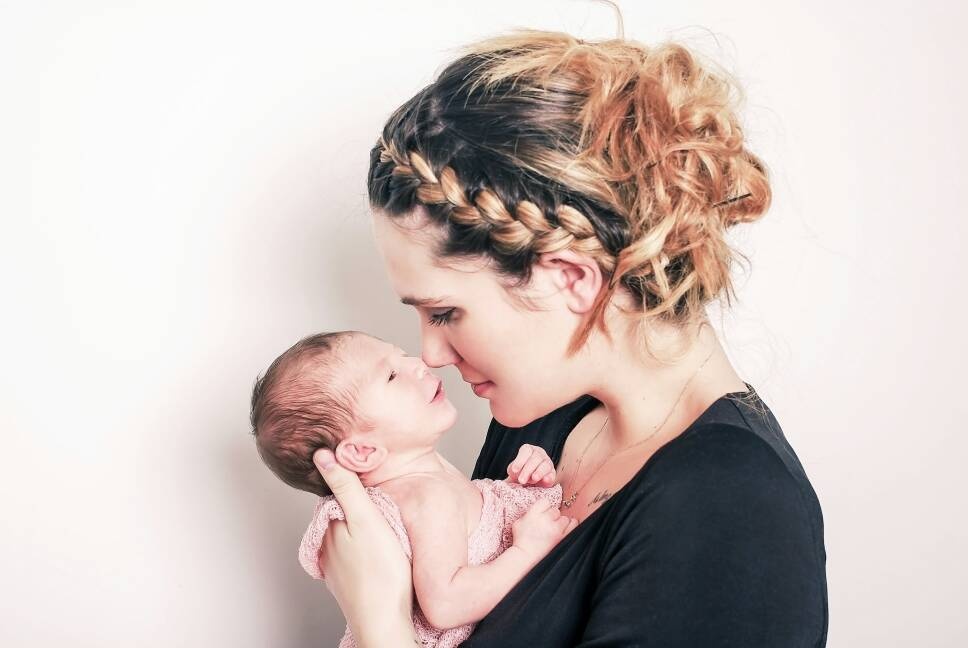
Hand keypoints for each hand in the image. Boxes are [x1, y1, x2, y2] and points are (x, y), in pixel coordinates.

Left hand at [312, 449, 415, 645]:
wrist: (385, 621)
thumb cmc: (382, 571)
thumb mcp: (366, 519)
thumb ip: (345, 486)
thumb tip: (321, 455)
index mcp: (329, 525)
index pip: (337, 492)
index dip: (353, 481)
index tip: (371, 473)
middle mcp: (326, 545)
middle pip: (342, 513)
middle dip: (357, 504)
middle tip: (383, 499)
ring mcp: (336, 565)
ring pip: (348, 535)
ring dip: (361, 527)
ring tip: (384, 522)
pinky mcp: (348, 581)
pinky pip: (354, 554)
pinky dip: (364, 548)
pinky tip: (380, 549)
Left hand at [506, 443, 556, 485]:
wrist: (528, 484)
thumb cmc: (519, 474)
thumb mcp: (513, 471)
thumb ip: (513, 470)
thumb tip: (514, 471)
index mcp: (528, 450)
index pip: (526, 450)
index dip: (520, 460)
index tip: (514, 470)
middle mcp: (539, 454)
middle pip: (536, 458)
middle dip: (528, 470)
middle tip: (521, 480)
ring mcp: (548, 463)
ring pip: (545, 465)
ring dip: (539, 472)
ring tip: (533, 479)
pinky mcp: (552, 474)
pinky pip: (552, 474)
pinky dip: (549, 477)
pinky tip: (545, 480)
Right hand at [510, 498, 577, 560]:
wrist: (526, 557)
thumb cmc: (520, 540)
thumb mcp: (518, 522)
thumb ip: (529, 513)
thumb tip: (538, 509)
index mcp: (533, 514)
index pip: (545, 502)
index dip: (544, 507)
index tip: (543, 513)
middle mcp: (545, 520)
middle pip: (555, 510)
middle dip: (552, 516)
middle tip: (548, 523)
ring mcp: (555, 529)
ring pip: (564, 518)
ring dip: (561, 522)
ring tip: (555, 528)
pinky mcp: (562, 538)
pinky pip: (573, 525)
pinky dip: (571, 525)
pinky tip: (567, 527)